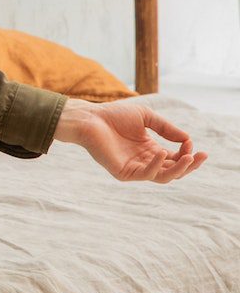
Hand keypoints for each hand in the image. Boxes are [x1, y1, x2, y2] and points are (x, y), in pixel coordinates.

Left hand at [54, 98, 208, 181]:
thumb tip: (188, 139)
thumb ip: (166, 128)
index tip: (191, 142)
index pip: (175, 159)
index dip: (186, 153)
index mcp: (150, 150)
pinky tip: (161, 153)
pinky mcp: (124, 172)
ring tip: (189, 157)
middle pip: (173, 170)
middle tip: (202, 156)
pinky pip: (146, 174)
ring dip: (179, 168)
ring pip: (163, 176)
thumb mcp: (146, 117)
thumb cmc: (113, 115)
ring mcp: (134, 168)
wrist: (89, 117)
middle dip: (189, 164)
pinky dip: (157, 165)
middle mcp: (144, 161)